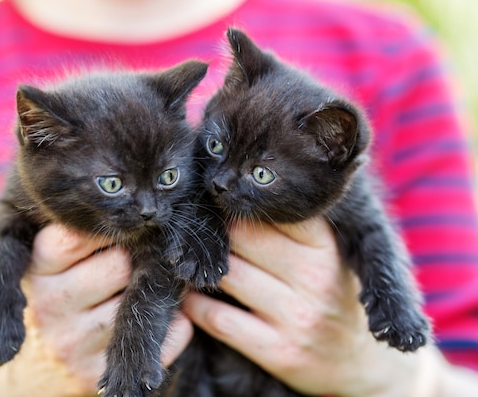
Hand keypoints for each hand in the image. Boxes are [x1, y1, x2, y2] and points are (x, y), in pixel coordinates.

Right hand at [0, 224, 192, 396]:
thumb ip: (76, 227)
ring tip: (146, 282)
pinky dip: (173, 324)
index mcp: (35, 267)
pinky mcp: (93, 374)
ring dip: (153, 289)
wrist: (35, 362)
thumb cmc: (55, 288)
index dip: (108, 224)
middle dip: (134, 256)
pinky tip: (161, 315)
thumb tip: (129, 192)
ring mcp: (71, 343)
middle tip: (139, 253)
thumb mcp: (49, 255)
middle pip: (119, 265)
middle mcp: (48, 305)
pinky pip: (160, 338)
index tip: (124, 219)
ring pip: (137, 302)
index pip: (78, 233)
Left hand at [182, 218, 432, 396]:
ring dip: (204, 265)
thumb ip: (298, 226)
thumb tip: (246, 189)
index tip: (224, 197)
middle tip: (201, 228)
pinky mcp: (278, 351)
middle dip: (218, 229)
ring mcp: (298, 317)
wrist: (362, 365)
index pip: (276, 209)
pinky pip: (218, 318)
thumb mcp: (332, 255)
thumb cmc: (336, 296)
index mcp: (327, 248)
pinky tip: (192, 296)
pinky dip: (196, 305)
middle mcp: (316, 279)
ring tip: (195, 259)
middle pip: (244, 235)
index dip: (245, 201)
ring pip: (228, 273)